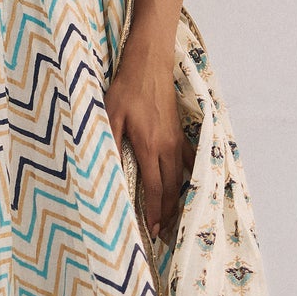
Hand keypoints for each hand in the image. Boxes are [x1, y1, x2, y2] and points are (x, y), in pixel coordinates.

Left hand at [105, 25, 188, 242]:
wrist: (149, 63)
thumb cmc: (126, 88)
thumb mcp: (109, 114)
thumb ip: (109, 143)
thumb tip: (107, 171)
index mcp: (150, 146)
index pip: (155, 188)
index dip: (154, 212)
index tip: (151, 230)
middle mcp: (167, 146)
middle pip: (172, 188)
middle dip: (167, 212)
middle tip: (162, 233)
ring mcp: (176, 139)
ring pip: (181, 177)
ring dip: (178, 199)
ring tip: (173, 217)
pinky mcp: (179, 131)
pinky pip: (188, 161)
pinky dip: (187, 177)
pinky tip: (185, 186)